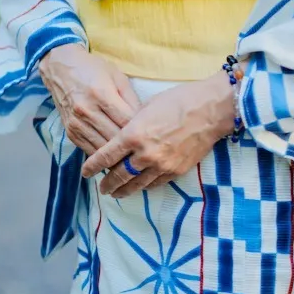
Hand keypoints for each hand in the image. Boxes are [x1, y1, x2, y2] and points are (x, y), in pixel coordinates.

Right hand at [38, 42, 142, 156]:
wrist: (60, 69)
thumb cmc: (92, 69)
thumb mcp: (117, 76)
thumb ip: (131, 99)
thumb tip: (143, 122)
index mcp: (101, 94)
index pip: (126, 121)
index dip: (140, 131)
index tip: (150, 136)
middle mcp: (87, 111)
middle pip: (114, 139)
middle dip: (131, 147)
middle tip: (145, 151)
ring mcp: (77, 124)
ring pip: (102, 149)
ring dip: (117, 157)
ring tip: (132, 160)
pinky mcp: (70, 133)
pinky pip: (90, 151)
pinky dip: (103, 156)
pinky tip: (114, 156)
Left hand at [81, 70, 234, 196]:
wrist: (209, 110)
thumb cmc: (177, 100)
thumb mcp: (147, 106)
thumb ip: (132, 123)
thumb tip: (123, 133)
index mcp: (133, 134)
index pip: (106, 155)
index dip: (93, 165)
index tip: (85, 172)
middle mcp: (144, 154)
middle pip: (119, 175)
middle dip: (107, 182)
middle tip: (100, 187)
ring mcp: (161, 165)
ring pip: (136, 185)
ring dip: (123, 190)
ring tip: (116, 193)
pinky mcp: (175, 172)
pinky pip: (154, 184)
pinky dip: (144, 186)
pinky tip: (139, 186)